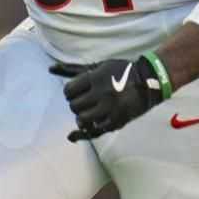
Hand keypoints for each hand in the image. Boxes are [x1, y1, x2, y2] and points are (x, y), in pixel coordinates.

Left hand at [50, 55, 167, 141]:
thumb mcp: (97, 66)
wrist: (149, 81)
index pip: (69, 90)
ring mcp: (110, 109)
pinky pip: (95, 131)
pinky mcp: (116, 121)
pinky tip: (85, 126)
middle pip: (74, 105)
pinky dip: (87, 131)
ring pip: (82, 119)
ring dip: (81, 116)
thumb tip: (49, 69)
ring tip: (89, 111)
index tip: (77, 92)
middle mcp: (102, 93)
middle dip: (76, 104)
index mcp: (96, 78)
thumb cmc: (120, 72)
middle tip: (85, 101)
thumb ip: (72, 69)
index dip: (70, 92)